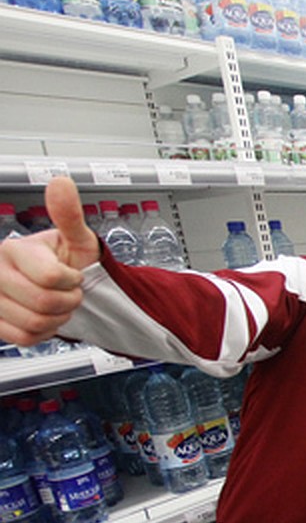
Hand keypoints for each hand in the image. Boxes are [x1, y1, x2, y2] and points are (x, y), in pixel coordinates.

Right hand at [0, 177, 97, 346]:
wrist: (58, 285)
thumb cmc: (66, 260)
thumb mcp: (76, 238)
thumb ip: (69, 215)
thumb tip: (61, 184)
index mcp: (12, 250)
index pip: (51, 277)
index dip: (72, 280)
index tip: (72, 274)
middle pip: (44, 302)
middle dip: (68, 301)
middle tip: (69, 292)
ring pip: (35, 323)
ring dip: (58, 318)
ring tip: (58, 304)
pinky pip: (25, 338)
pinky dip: (43, 333)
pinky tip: (45, 317)